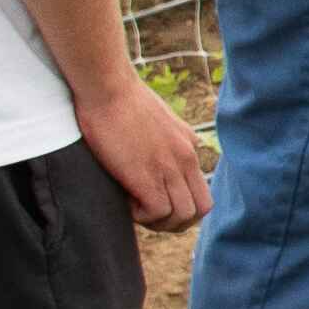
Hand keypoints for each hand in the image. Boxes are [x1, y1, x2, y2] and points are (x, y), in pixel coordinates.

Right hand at [77, 73, 212, 228]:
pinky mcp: (148, 176)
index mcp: (188, 145)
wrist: (106, 86)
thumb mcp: (156, 118)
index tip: (156, 199)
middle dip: (176, 221)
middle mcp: (186, 157)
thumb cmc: (119, 98)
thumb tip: (154, 153)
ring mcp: (169, 167)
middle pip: (201, 209)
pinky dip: (142, 216)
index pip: (202, 191)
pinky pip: (158, 212)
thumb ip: (165, 138)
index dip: (181, 205)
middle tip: (148, 213)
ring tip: (135, 209)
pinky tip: (126, 201)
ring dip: (159, 222)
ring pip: (183, 216)